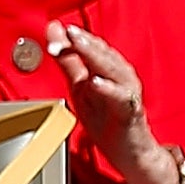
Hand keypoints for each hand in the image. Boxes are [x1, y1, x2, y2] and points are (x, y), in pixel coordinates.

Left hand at [47, 23, 171, 183]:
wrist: (130, 152)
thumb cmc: (107, 119)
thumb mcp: (81, 88)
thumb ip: (68, 61)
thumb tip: (54, 31)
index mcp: (107, 67)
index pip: (89, 45)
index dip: (70, 39)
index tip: (53, 34)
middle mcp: (119, 74)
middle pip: (101, 52)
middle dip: (82, 41)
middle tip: (67, 32)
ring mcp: (127, 91)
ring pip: (113, 68)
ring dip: (95, 55)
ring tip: (78, 44)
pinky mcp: (131, 110)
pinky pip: (121, 97)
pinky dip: (108, 89)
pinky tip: (95, 82)